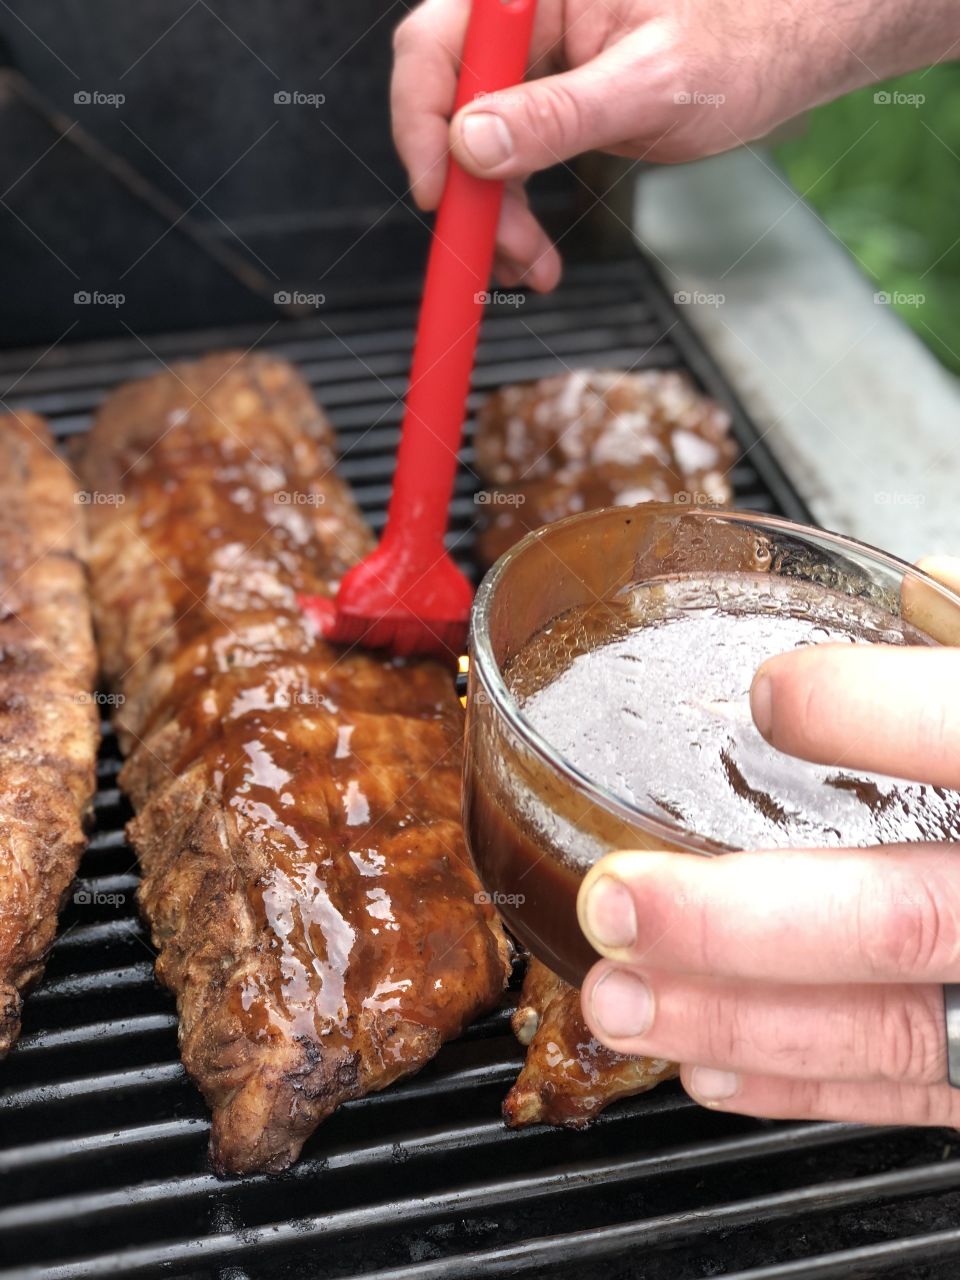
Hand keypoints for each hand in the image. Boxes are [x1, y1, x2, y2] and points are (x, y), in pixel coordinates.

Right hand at [391, 0, 956, 286]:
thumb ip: (558, 114)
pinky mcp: (552, 101)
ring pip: (475, 145)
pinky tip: (536, 255)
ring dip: (496, 216)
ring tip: (531, 266)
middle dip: (469, 189)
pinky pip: (510, 161)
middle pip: (448, 102)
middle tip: (497, 252)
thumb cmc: (746, 41)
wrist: (792, 48)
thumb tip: (471, 145)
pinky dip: (517, 212)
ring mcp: (536, 62)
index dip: (421, 123)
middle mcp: (525, 18)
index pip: (437, 44)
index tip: (441, 192)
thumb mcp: (650, 85)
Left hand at [577, 556, 959, 1126]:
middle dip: (741, 919)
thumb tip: (913, 587)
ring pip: (897, 1026)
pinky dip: (804, 1081)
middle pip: (912, 914)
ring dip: (737, 1017)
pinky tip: (709, 1062)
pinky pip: (916, 1092)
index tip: (771, 692)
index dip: (873, 710)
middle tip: (619, 893)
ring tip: (620, 996)